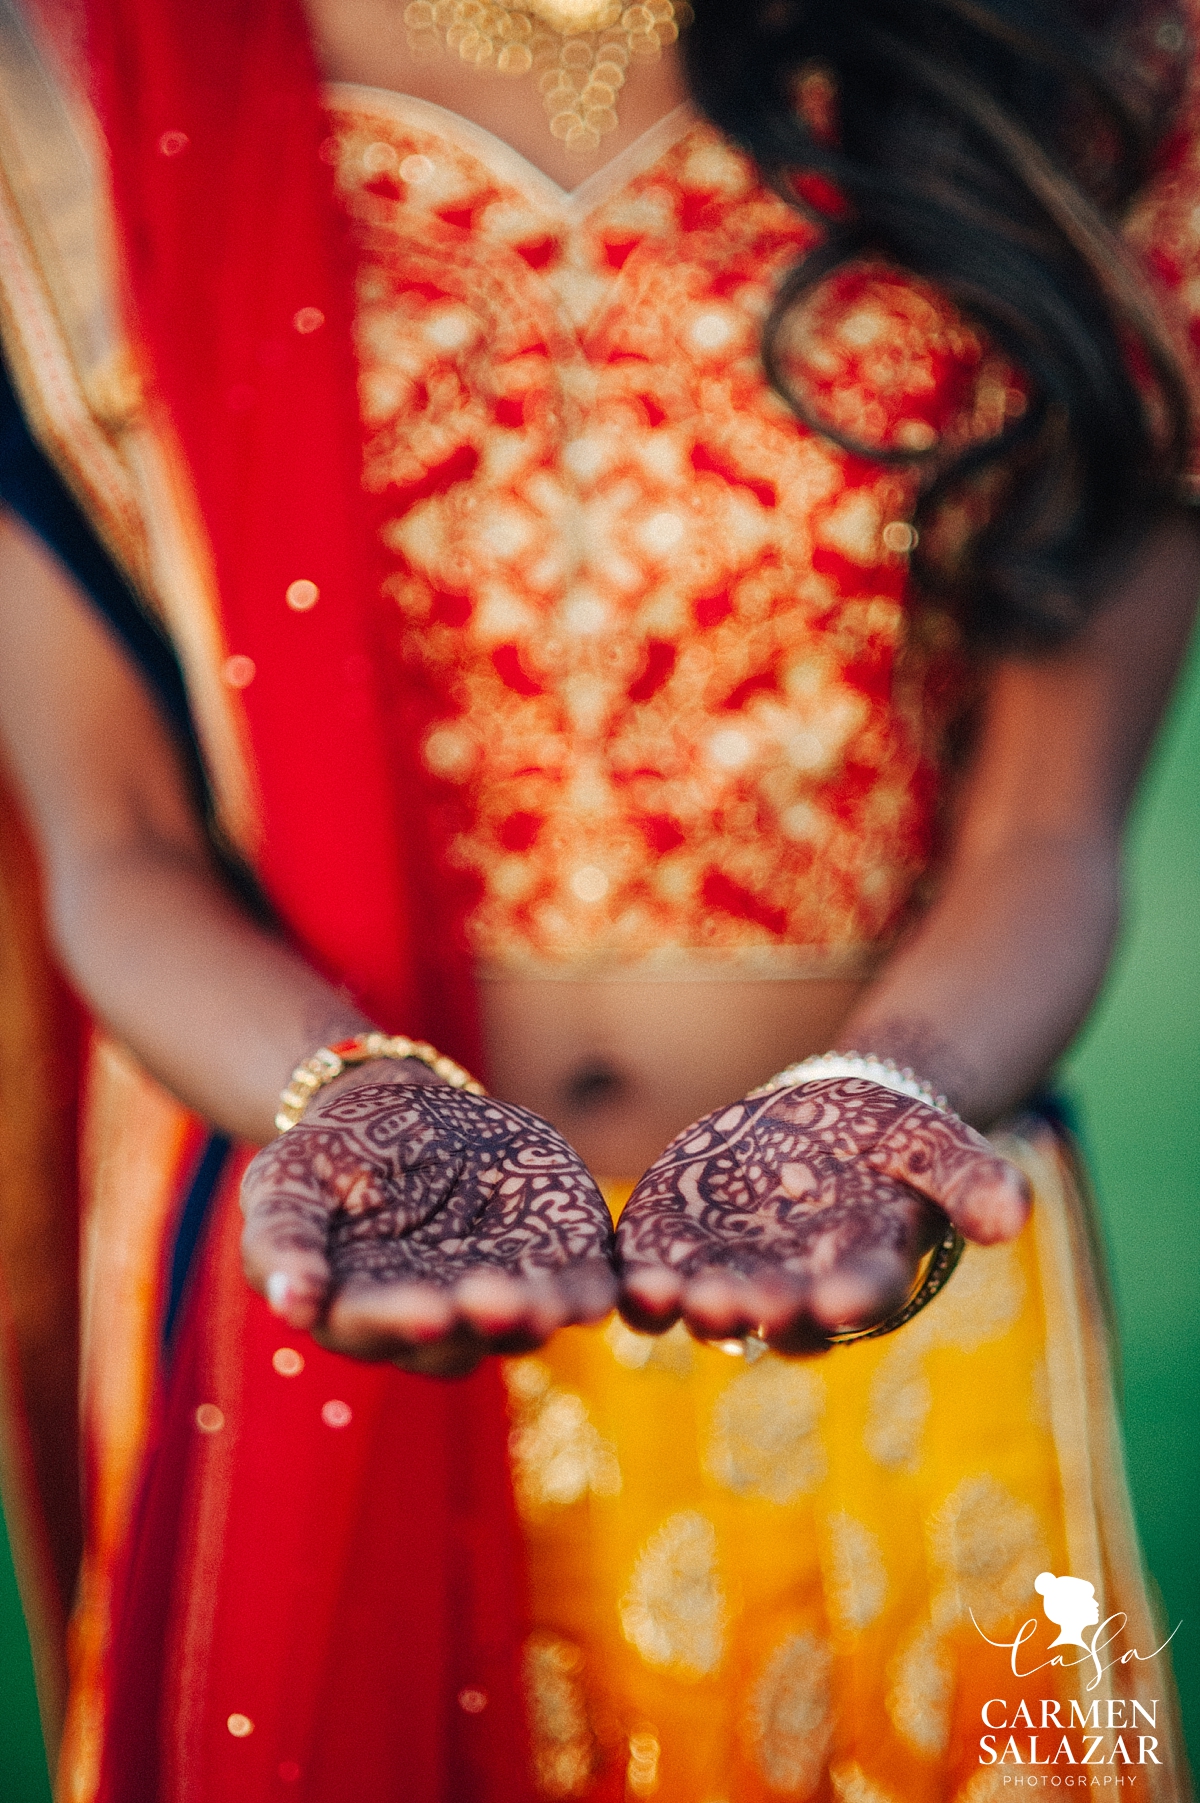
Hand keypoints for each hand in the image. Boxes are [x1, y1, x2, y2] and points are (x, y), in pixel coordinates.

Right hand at [241, 1064, 615, 1375]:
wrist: (399, 1111)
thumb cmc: (326, 1158)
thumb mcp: (285, 1184)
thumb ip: (282, 1242)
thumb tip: (294, 1305)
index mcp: (363, 1311)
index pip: (381, 1326)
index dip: (403, 1319)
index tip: (428, 1308)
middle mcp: (434, 1322)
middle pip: (463, 1337)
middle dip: (485, 1321)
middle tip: (503, 1304)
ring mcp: (497, 1295)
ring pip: (525, 1322)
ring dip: (542, 1316)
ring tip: (558, 1304)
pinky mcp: (551, 1260)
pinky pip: (577, 1287)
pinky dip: (593, 1293)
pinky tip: (608, 1293)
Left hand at [615, 1077, 1030, 1350]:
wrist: (818, 1120)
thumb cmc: (886, 1140)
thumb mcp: (933, 1144)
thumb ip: (969, 1178)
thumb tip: (1015, 1215)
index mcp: (865, 1270)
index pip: (862, 1293)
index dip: (850, 1297)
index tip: (839, 1297)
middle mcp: (798, 1290)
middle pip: (778, 1313)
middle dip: (760, 1310)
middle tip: (742, 1304)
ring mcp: (733, 1275)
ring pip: (711, 1307)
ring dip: (692, 1308)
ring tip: (671, 1298)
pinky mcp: (678, 1251)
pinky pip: (657, 1278)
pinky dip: (643, 1285)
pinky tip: (629, 1281)